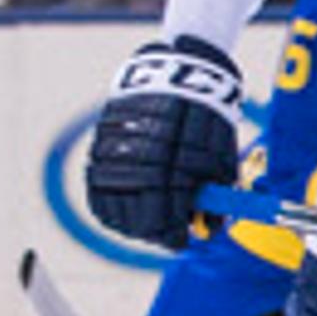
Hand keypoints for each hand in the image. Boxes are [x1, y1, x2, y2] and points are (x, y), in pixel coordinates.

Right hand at [86, 37, 243, 248]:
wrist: (178, 74)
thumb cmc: (207, 120)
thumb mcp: (219, 157)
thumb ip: (213, 195)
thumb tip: (211, 228)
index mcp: (171, 167)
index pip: (162, 218)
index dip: (172, 237)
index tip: (181, 242)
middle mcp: (138, 163)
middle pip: (137, 219)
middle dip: (154, 233)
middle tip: (167, 235)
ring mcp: (115, 154)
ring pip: (113, 208)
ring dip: (131, 223)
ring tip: (147, 224)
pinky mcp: (101, 146)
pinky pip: (96, 190)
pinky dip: (109, 207)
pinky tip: (124, 213)